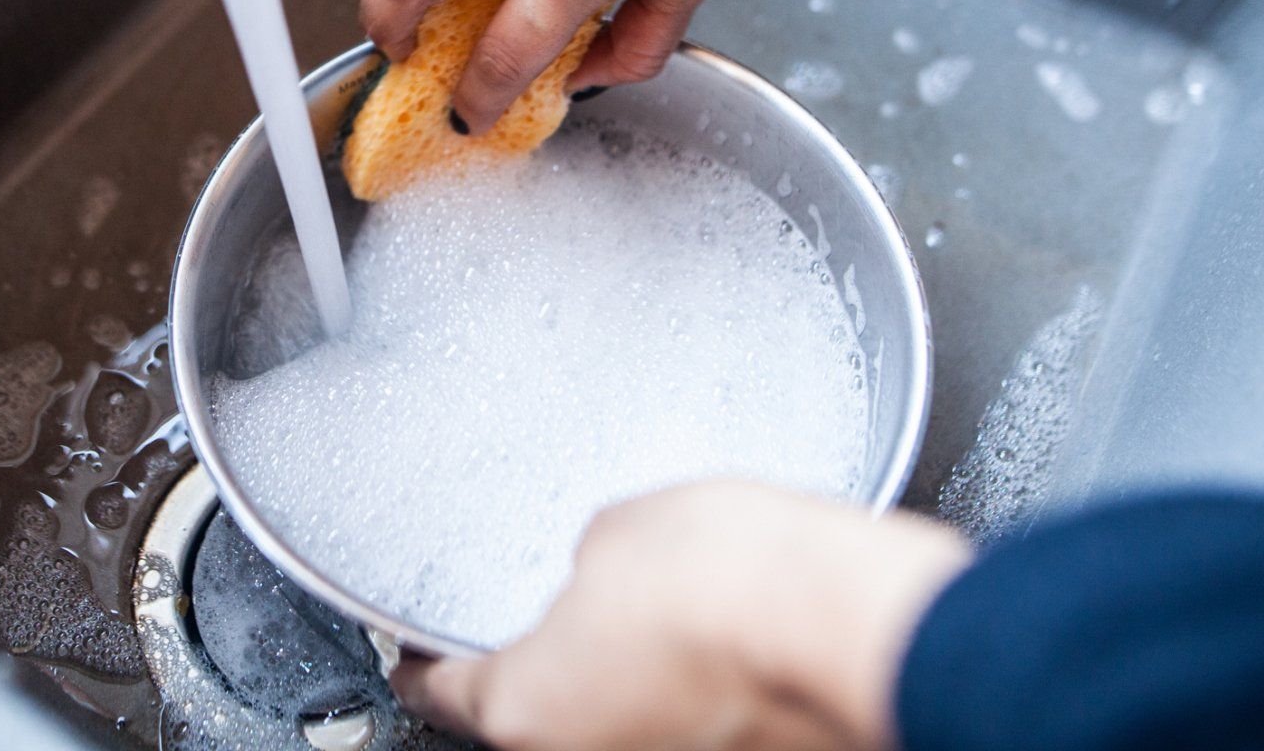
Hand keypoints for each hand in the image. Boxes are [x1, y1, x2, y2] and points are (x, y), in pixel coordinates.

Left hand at [391, 481, 969, 750]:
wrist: (847, 626)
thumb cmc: (728, 580)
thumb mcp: (617, 531)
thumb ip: (585, 564)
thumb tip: (599, 571)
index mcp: (524, 709)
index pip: (441, 695)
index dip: (426, 665)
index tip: (416, 655)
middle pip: (532, 723)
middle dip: (542, 674)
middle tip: (560, 622)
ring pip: (613, 731)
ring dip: (622, 689)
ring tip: (659, 627)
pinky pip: (682, 730)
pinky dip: (685, 698)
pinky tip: (716, 651)